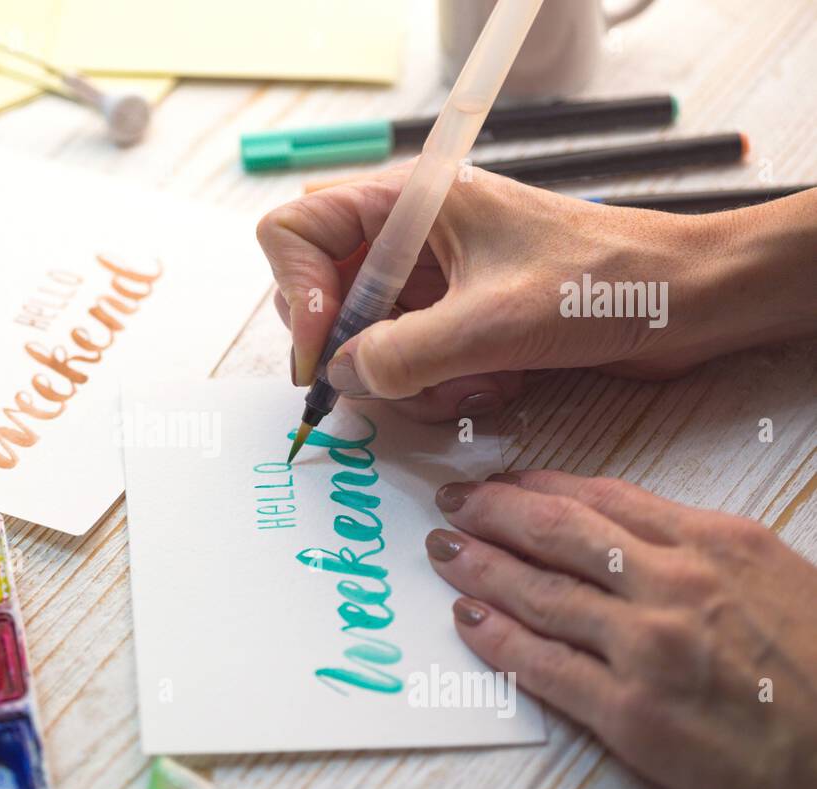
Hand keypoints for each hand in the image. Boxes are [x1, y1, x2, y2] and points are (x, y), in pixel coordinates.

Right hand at [255, 166, 816, 421]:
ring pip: (363, 345)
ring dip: (407, 382)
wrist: (689, 303)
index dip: (299, 296)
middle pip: (323, 299)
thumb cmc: (608, 285)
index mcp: (408, 203)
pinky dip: (437, 390)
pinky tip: (493, 386)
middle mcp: (408, 239)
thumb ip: (402, 354)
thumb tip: (341, 378)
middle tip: (400, 381)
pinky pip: (407, 367)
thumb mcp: (494, 324)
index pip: (296, 232)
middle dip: (357, 354)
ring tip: (472, 384)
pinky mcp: (453, 321)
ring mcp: (429, 283)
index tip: (327, 355)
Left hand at [423, 470, 816, 788]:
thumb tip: (628, 536)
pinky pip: (543, 665)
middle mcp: (676, 585)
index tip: (503, 481)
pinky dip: (497, 638)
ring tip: (445, 551)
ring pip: (539, 592)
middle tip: (453, 503)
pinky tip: (467, 619)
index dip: (541, 485)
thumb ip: (700, 552)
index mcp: (717, 544)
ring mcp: (648, 648)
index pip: (605, 499)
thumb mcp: (773, 579)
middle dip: (494, 512)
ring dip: (481, 567)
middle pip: (559, 533)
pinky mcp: (631, 713)